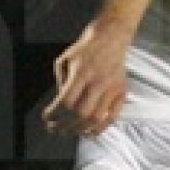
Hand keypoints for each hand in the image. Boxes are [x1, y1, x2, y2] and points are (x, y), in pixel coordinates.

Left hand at [43, 18, 131, 136]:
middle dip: (65, 125)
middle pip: (81, 113)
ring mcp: (112, 89)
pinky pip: (112, 117)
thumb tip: (60, 104)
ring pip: (96, 119)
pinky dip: (100, 128)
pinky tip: (89, 131)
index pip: (66, 101)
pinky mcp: (122, 92)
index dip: (54, 113)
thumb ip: (61, 82)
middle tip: (55, 128)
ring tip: (70, 131)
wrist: (111, 38)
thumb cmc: (85, 49)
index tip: (47, 118)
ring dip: (80, 130)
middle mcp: (98, 82)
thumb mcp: (65, 60)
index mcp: (81, 72)